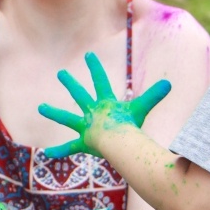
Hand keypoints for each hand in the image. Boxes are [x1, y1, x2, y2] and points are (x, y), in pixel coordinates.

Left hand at [38, 52, 170, 158]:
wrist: (118, 142)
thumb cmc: (131, 126)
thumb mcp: (142, 108)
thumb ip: (154, 96)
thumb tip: (169, 84)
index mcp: (105, 103)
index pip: (100, 81)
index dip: (94, 68)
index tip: (88, 56)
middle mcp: (92, 113)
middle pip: (80, 95)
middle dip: (70, 83)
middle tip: (61, 74)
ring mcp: (86, 127)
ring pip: (67, 118)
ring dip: (54, 112)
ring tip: (40, 107)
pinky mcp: (83, 142)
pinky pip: (69, 148)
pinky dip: (59, 151)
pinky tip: (46, 153)